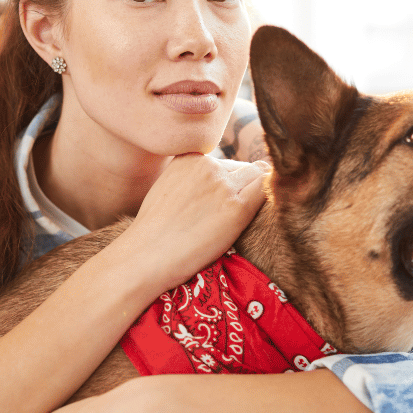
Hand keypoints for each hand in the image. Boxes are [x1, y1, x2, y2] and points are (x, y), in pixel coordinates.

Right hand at [121, 154, 268, 293]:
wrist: (147, 255)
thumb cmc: (154, 232)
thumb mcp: (167, 189)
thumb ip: (190, 180)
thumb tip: (211, 187)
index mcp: (190, 158)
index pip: (224, 163)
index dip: (228, 183)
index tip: (222, 202)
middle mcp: (208, 165)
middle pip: (243, 168)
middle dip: (244, 187)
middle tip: (234, 213)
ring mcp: (224, 185)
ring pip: (259, 176)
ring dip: (255, 194)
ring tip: (242, 218)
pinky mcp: (238, 207)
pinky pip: (265, 193)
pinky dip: (265, 201)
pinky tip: (256, 217)